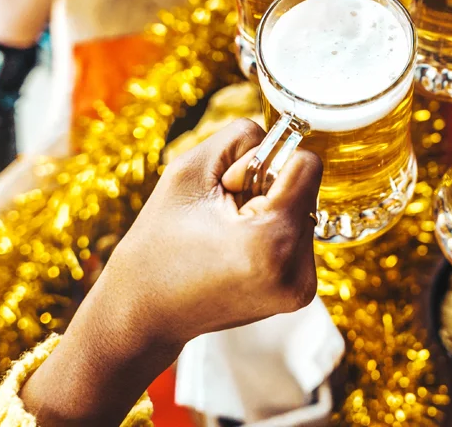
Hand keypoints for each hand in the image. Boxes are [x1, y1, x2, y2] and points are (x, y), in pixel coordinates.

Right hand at [20, 120, 321, 426]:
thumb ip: (241, 136)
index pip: (307, 164)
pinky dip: (273, 232)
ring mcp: (302, 288)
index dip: (265, 164)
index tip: (231, 187)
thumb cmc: (158, 242)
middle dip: (266, 190)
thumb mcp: (189, 170)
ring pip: (303, 209)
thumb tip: (285, 137)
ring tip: (226, 237)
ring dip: (269, 211)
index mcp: (273, 242)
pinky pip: (299, 234)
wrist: (143, 314)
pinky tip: (238, 251)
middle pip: (305, 188)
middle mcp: (298, 271)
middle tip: (221, 218)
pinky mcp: (300, 293)